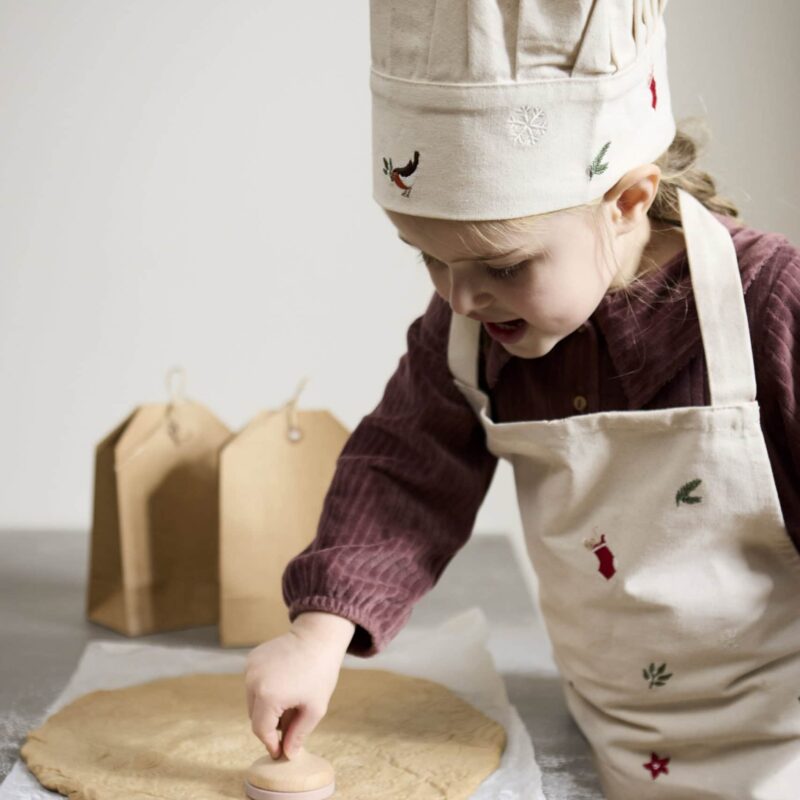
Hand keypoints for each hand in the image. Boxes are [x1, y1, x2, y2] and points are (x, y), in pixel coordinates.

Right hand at [244, 617, 352, 759]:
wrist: (318, 637)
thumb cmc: (320, 672)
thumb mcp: (314, 708)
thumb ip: (298, 734)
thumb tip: (287, 754)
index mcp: (268, 696)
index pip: (261, 730)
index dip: (271, 743)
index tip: (280, 751)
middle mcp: (253, 681)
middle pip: (255, 716)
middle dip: (271, 724)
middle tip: (291, 721)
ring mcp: (250, 668)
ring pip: (252, 700)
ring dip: (266, 706)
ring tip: (290, 699)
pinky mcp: (252, 658)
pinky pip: (253, 683)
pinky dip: (264, 688)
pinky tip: (284, 682)